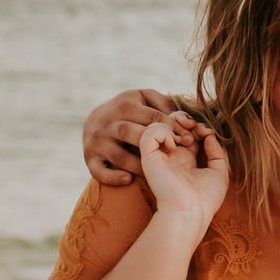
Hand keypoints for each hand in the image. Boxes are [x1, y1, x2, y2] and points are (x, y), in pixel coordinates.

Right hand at [83, 89, 197, 184]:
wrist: (96, 120)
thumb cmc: (133, 110)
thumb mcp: (147, 99)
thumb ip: (168, 104)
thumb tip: (188, 120)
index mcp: (125, 104)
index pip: (152, 116)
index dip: (172, 128)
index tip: (189, 139)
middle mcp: (107, 121)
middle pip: (131, 132)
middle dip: (155, 144)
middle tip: (176, 154)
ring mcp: (97, 141)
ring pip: (119, 156)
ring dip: (139, 165)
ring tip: (157, 172)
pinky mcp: (89, 159)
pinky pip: (99, 172)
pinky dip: (113, 177)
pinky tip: (129, 180)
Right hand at [140, 123, 229, 236]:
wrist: (190, 213)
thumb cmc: (205, 199)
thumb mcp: (219, 172)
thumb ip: (217, 151)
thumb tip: (209, 134)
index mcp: (186, 159)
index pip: (186, 132)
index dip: (197, 125)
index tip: (208, 131)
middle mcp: (171, 156)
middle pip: (171, 124)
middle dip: (184, 119)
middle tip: (196, 128)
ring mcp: (159, 156)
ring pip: (158, 124)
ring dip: (174, 124)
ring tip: (187, 138)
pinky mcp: (149, 158)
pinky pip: (149, 133)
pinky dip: (163, 131)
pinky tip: (174, 144)